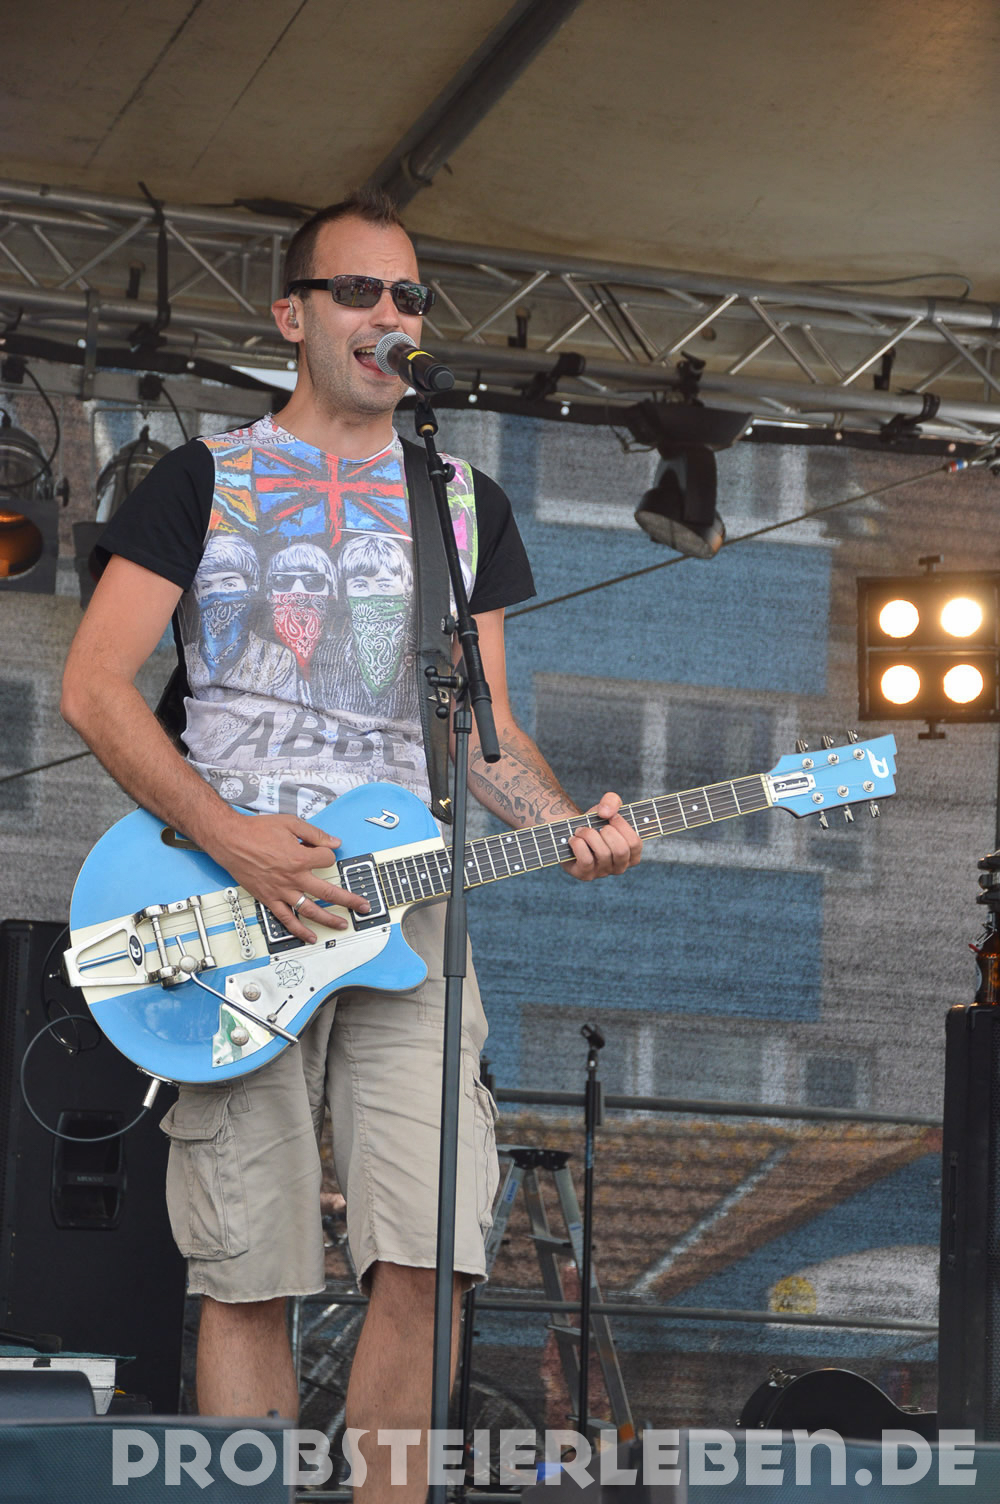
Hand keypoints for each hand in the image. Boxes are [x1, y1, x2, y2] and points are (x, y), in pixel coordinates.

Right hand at [209, 811, 369, 942]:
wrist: (229, 840)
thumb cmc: (256, 830)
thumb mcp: (290, 823)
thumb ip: (315, 834)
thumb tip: (335, 842)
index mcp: (300, 858)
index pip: (328, 860)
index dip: (329, 855)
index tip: (324, 853)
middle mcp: (293, 878)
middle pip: (329, 892)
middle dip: (349, 900)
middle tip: (363, 906)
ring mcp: (281, 891)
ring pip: (310, 910)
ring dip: (329, 919)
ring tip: (342, 925)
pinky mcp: (269, 899)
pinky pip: (286, 919)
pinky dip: (299, 930)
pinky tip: (310, 937)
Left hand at [564, 792, 641, 881]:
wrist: (571, 831)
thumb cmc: (594, 821)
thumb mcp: (606, 806)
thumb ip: (612, 801)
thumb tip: (605, 813)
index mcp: (632, 854)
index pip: (635, 843)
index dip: (622, 826)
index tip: (611, 816)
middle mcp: (620, 867)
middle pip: (620, 850)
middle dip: (607, 832)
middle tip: (597, 825)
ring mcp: (603, 873)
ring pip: (603, 854)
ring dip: (589, 835)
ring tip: (581, 830)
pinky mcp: (585, 875)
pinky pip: (586, 860)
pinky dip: (578, 844)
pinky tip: (574, 839)